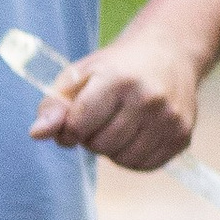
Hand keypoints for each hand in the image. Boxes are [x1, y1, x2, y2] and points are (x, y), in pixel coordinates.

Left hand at [30, 21, 200, 172]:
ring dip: (111, 149)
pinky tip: (134, 135)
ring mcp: (169, 119)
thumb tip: (36, 134)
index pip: (78, 125)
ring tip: (116, 126)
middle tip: (98, 120)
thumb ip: (53, 105)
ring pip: (122, 159)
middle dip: (90, 138)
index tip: (71, 123)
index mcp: (118, 79)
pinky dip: (132, 157)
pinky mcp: (182, 136)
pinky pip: (144, 165)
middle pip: (100, 145)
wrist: (170, 53)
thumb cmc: (116, 66)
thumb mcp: (79, 75)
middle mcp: (148, 99)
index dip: (68, 130)